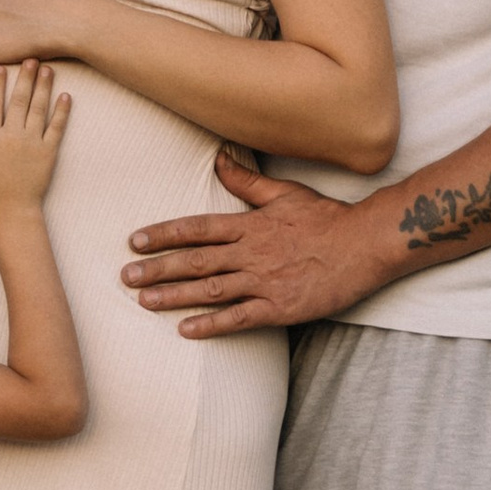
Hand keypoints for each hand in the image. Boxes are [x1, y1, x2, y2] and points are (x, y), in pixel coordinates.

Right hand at [0, 62, 71, 213]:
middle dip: (24, 77)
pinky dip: (62, 112)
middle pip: (18, 100)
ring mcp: (32, 143)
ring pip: (39, 108)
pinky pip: (57, 128)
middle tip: (30, 57)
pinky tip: (66, 96)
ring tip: (48, 68)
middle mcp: (12, 136)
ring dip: (44, 87)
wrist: (13, 212)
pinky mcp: (49, 152)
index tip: (0, 66)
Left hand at [121, 154, 384, 335]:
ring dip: (174, 296)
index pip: (197, 228)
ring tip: (143, 302)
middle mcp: (251, 252)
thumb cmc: (327, 218)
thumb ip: (247, 181)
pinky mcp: (280, 308)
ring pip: (210, 289)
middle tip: (125, 277)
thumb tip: (218, 159)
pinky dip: (212, 325)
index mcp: (250, 224)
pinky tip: (186, 330)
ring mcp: (264, 282)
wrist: (365, 246)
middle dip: (157, 268)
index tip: (134, 241)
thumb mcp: (284, 193)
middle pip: (195, 260)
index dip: (163, 234)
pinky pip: (239, 318)